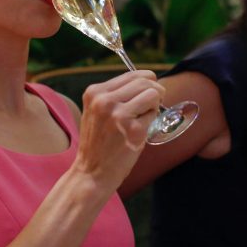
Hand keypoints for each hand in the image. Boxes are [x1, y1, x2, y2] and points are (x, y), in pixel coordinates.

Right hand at [72, 70, 163, 190]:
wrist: (91, 172)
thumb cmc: (98, 143)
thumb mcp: (96, 111)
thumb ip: (115, 95)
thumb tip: (149, 82)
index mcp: (94, 92)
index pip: (132, 74)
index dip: (147, 82)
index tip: (149, 92)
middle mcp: (104, 100)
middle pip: (146, 81)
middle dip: (155, 93)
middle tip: (152, 106)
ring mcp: (118, 114)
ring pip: (153, 94)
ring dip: (153, 106)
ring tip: (141, 120)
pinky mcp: (133, 130)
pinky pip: (154, 115)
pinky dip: (150, 123)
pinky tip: (137, 133)